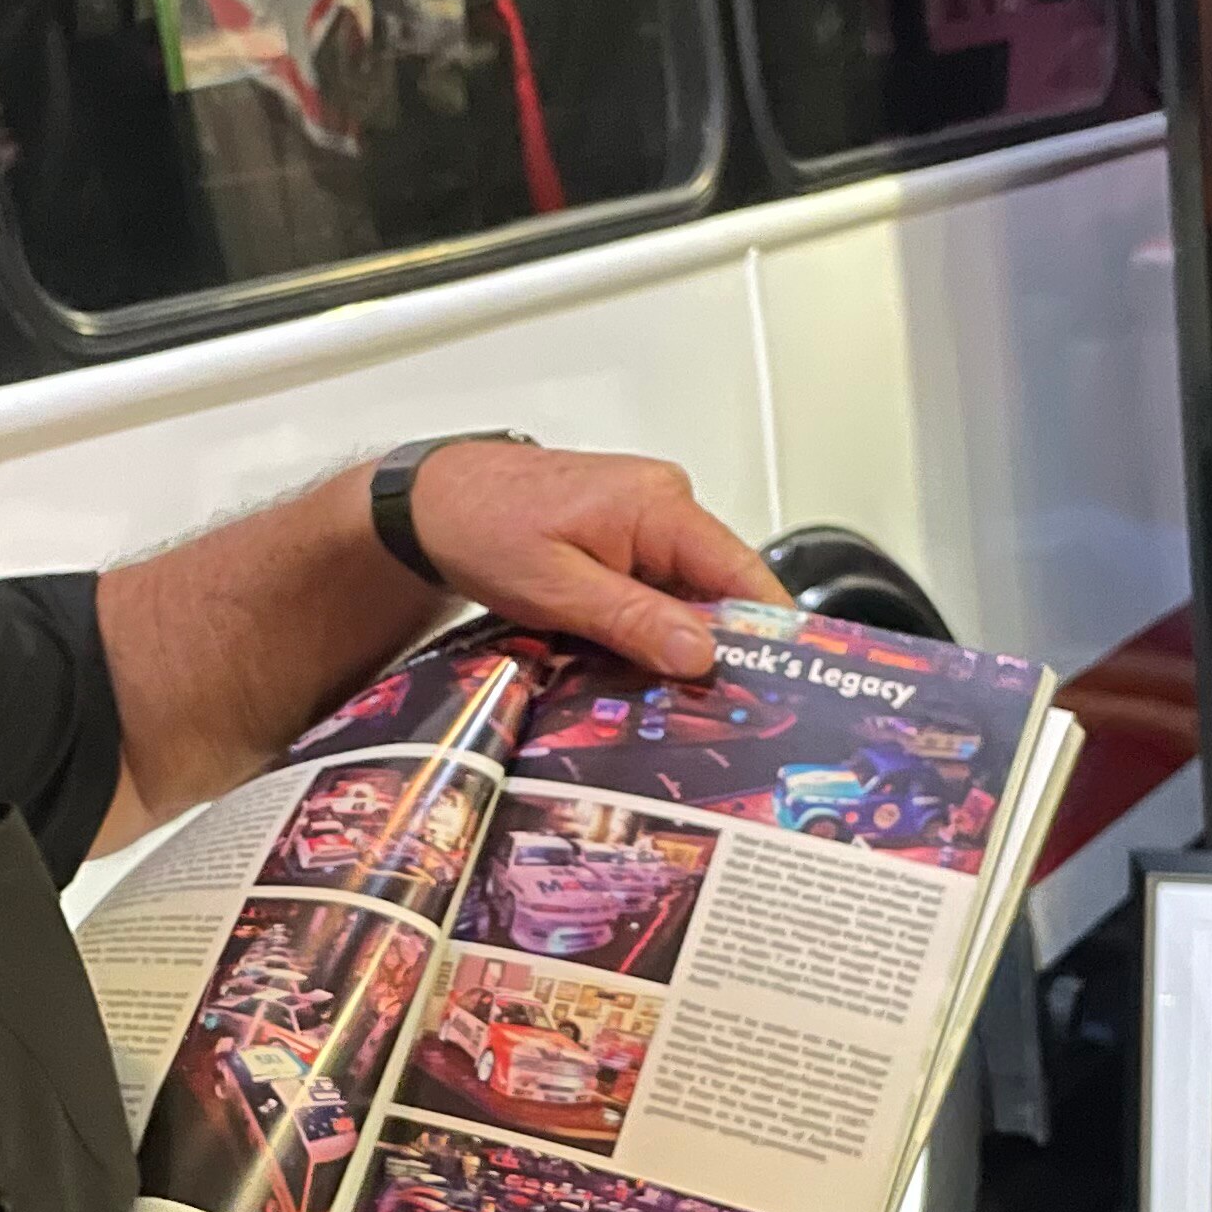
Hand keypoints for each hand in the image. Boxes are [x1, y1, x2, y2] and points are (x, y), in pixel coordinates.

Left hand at [406, 443, 789, 677]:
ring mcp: (645, 519)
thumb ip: (634, 619)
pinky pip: (658, 587)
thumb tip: (700, 652)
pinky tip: (631, 660)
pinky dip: (649, 625)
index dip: (768, 632)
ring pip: (687, 593)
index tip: (783, 684)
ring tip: (663, 692)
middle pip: (719, 588)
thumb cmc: (480, 523)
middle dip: (716, 647)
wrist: (429, 502)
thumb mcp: (556, 587)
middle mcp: (663, 502)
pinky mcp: (623, 537)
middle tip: (712, 709)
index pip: (742, 573)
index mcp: (659, 504)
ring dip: (675, 640)